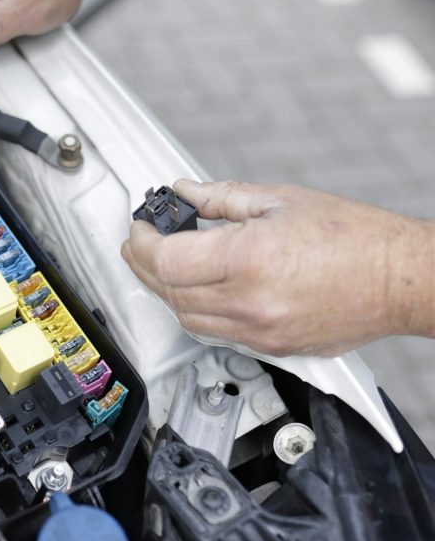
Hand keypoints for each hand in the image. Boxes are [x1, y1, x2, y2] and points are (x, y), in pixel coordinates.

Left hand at [121, 180, 434, 356]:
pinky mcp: (270, 348)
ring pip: (185, 318)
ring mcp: (259, 331)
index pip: (167, 259)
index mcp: (249, 259)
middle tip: (141, 241)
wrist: (402, 280)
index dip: (142, 242)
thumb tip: (185, 192)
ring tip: (164, 263)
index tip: (140, 227)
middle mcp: (250, 302)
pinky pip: (213, 333)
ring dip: (166, 290)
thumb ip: (221, 198)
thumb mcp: (281, 200)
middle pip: (169, 291)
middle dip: (145, 264)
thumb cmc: (356, 238)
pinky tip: (196, 288)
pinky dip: (194, 310)